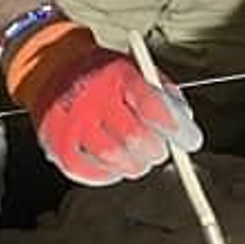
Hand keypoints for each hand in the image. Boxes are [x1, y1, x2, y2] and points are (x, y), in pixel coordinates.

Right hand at [3, 19, 201, 185]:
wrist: (53, 70)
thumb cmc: (105, 75)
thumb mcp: (136, 70)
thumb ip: (164, 96)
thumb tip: (187, 129)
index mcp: (115, 75)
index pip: (152, 105)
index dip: (177, 128)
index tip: (191, 140)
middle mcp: (90, 98)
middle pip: (134, 138)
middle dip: (157, 150)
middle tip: (160, 149)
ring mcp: (71, 124)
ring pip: (114, 159)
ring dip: (136, 164)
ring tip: (137, 154)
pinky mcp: (57, 146)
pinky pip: (92, 173)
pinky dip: (111, 173)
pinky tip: (115, 161)